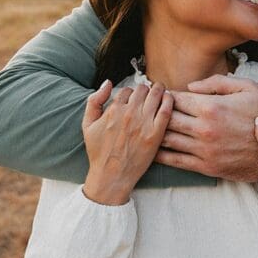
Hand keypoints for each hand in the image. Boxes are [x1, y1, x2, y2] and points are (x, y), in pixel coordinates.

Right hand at [81, 80, 172, 204]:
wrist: (111, 175)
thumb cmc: (99, 151)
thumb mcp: (87, 124)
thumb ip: (94, 101)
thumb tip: (108, 82)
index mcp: (114, 109)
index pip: (128, 89)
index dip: (132, 91)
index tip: (136, 97)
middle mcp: (130, 113)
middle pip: (143, 89)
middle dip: (146, 89)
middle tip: (150, 92)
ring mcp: (144, 123)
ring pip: (156, 94)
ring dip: (159, 90)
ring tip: (161, 91)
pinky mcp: (156, 133)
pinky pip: (167, 110)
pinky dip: (169, 100)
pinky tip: (169, 99)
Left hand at [156, 75, 257, 181]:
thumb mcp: (247, 87)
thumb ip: (217, 83)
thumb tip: (191, 86)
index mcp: (212, 107)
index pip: (176, 98)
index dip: (165, 94)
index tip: (159, 92)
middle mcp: (204, 129)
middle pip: (167, 118)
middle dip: (156, 111)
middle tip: (150, 108)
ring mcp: (204, 150)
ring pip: (168, 140)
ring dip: (155, 132)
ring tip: (147, 127)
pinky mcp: (207, 167)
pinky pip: (176, 161)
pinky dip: (161, 155)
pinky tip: (153, 150)